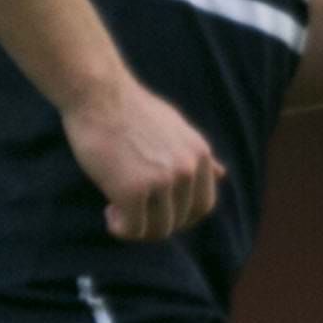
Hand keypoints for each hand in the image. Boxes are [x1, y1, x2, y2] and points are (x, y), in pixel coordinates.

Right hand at [66, 78, 222, 240]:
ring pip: (158, 229)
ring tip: (117, 210)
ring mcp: (162, 180)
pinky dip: (121, 229)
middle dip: (156, 223)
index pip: (203, 205)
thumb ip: (197, 156)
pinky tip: (110, 214)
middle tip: (131, 211)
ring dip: (137, 228)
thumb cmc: (132, 110)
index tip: (157, 212)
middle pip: (180, 221)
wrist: (99, 93)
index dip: (181, 217)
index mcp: (200, 156)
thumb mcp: (178, 128)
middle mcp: (188, 170)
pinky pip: (133, 228)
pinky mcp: (132, 189)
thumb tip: (223, 174)